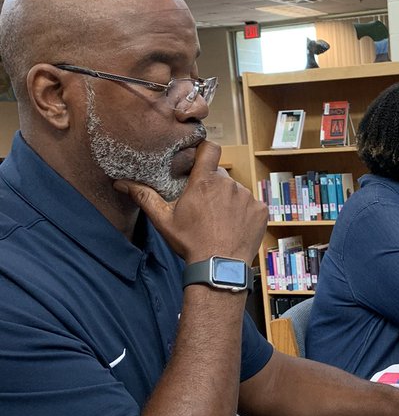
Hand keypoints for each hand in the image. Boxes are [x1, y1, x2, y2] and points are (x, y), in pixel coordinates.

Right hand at [113, 140, 267, 263]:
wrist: (219, 268)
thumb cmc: (190, 243)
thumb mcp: (164, 221)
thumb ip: (144, 197)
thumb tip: (120, 183)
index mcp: (205, 181)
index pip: (210, 148)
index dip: (205, 151)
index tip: (200, 160)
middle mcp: (229, 184)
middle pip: (221, 175)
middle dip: (213, 185)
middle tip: (205, 206)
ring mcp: (247, 197)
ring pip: (237, 191)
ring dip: (229, 200)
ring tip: (220, 221)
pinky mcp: (261, 210)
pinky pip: (252, 205)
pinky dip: (245, 214)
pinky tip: (235, 228)